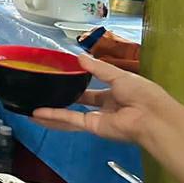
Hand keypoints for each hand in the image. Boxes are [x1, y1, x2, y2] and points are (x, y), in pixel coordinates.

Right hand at [32, 54, 177, 145]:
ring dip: (52, 112)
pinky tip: (38, 114)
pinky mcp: (91, 126)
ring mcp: (98, 118)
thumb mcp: (119, 75)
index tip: (63, 76)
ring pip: (70, 114)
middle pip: (80, 102)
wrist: (150, 116)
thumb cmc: (141, 93)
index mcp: (116, 93)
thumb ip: (97, 68)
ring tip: (33, 108)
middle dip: (63, 98)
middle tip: (45, 91)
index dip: (80, 83)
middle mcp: (106, 106)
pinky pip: (70, 120)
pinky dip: (54, 116)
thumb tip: (79, 56)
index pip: (94, 89)